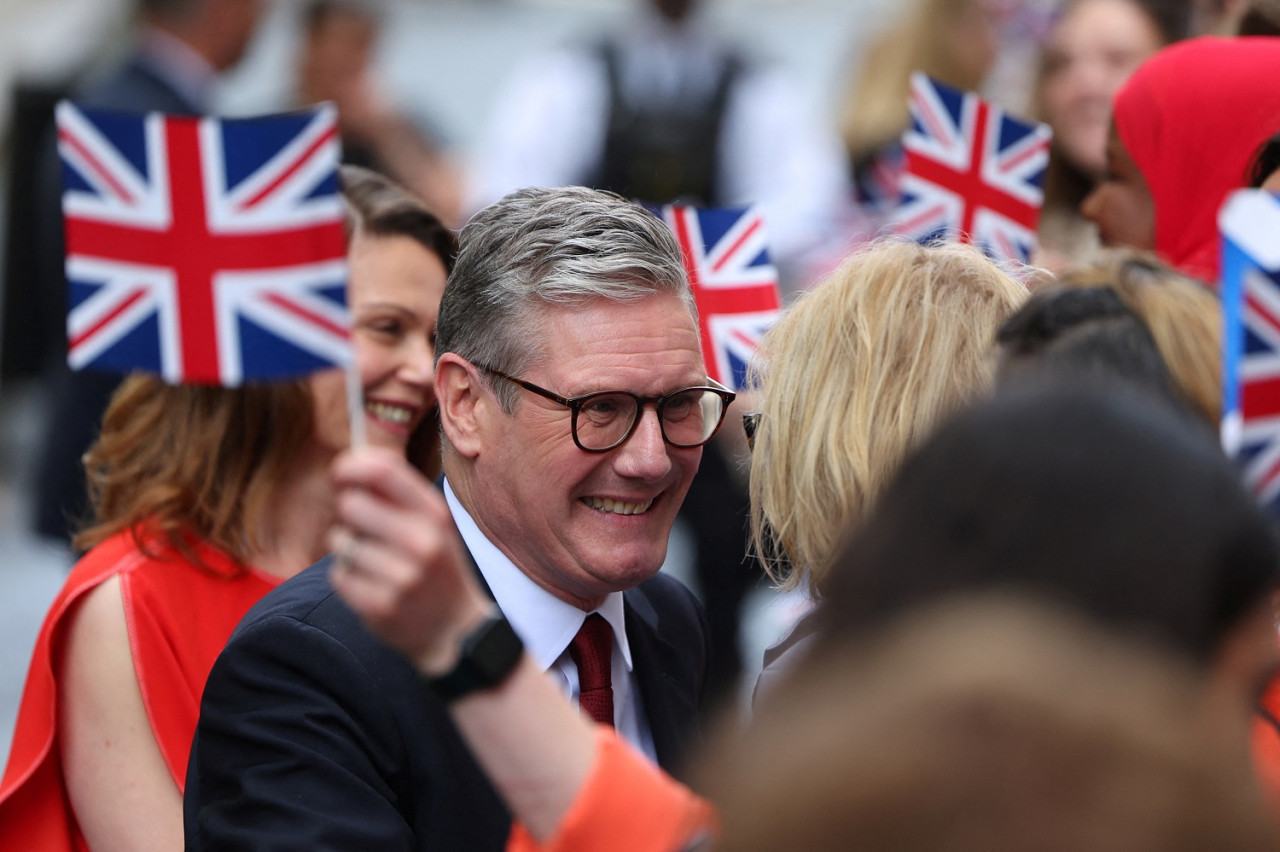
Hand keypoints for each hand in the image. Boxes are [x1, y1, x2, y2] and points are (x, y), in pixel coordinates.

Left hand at [328, 447, 491, 674]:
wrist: (457, 630)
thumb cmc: (436, 566)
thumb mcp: (431, 524)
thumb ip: (396, 493)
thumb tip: (351, 461)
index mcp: (436, 515)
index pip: (383, 471)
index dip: (352, 466)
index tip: (340, 473)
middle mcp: (422, 542)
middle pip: (352, 505)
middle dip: (349, 514)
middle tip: (364, 528)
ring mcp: (402, 576)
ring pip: (341, 542)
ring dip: (348, 550)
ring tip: (374, 563)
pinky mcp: (381, 606)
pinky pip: (339, 575)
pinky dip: (348, 578)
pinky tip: (372, 586)